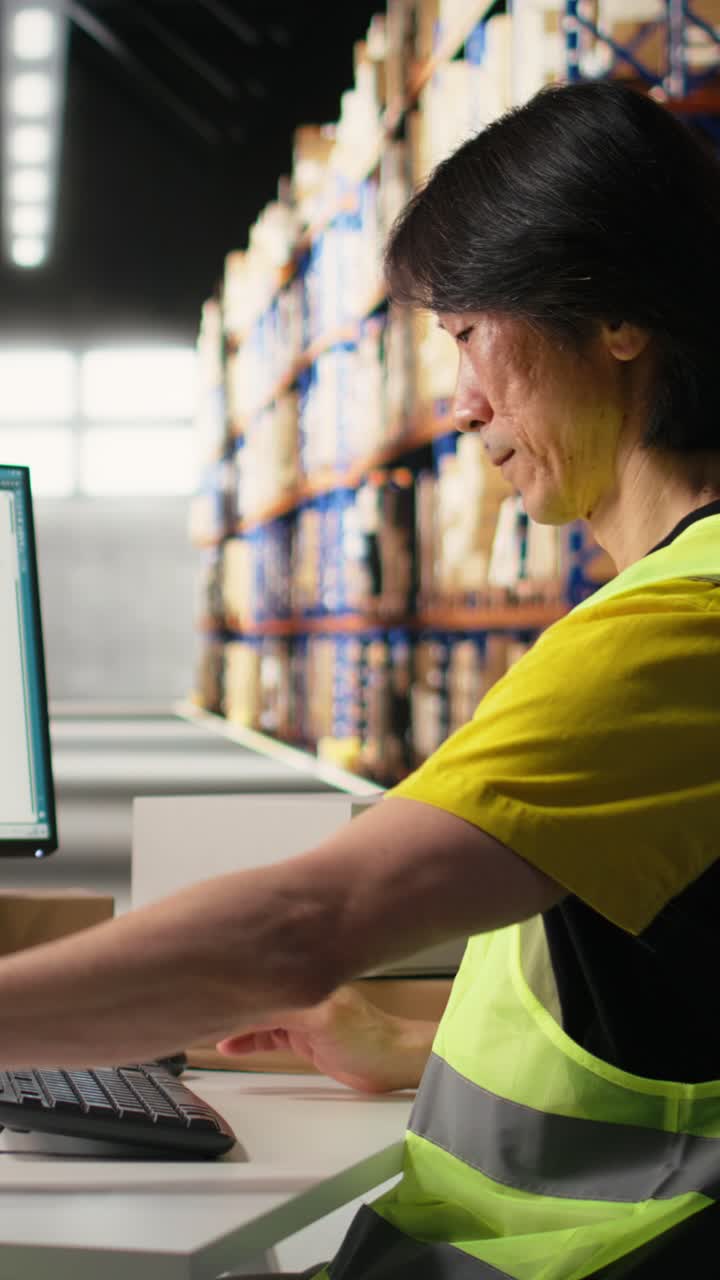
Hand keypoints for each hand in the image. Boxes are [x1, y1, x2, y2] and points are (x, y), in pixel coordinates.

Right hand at [216, 984, 436, 1092]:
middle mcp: (303, 993)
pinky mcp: (304, 1036)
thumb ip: (285, 1011)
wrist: (393, 1062)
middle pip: (258, 993)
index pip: (263, 977)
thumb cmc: (371, 1039)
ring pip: (259, 1014)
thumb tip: (253, 1001)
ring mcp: (303, 1015)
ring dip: (236, 1021)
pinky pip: (267, 1035)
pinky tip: (231, 1044)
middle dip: (232, 995)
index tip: (208, 980)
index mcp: (308, 981)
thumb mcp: (321, 1022)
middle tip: (200, 1000)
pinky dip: (248, 1039)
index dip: (238, 980)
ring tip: (209, 1025)